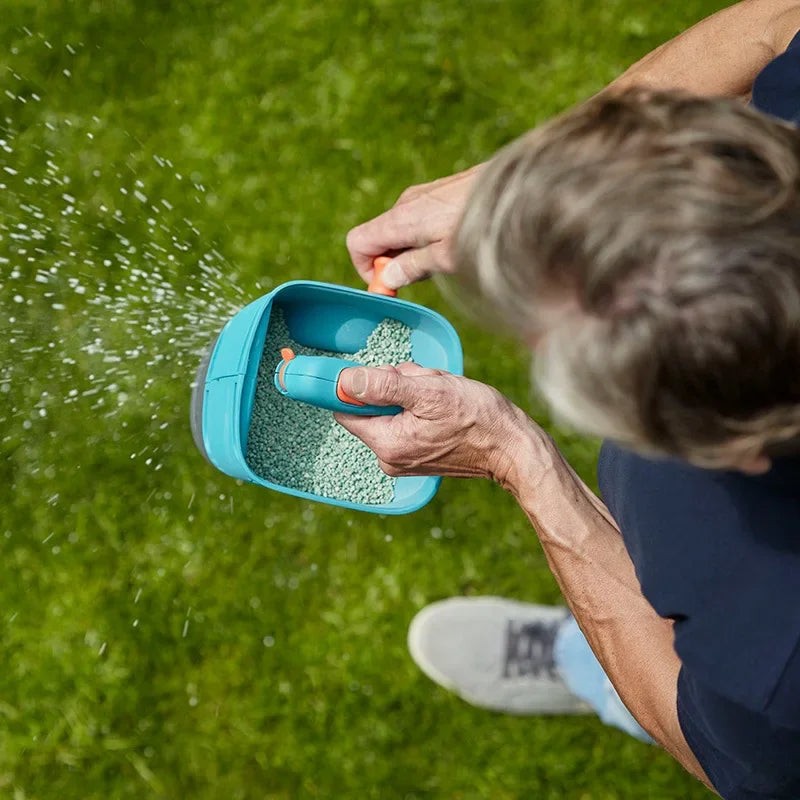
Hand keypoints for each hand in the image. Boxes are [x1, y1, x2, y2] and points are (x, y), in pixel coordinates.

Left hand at [333, 362, 535, 485]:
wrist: (512, 448)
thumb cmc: (477, 419)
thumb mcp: (429, 391)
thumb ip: (382, 386)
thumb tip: (345, 380)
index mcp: (387, 444)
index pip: (346, 409)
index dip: (360, 385)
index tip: (387, 375)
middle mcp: (389, 458)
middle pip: (372, 407)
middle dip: (395, 387)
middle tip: (427, 386)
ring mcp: (404, 459)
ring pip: (392, 410)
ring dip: (412, 394)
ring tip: (442, 397)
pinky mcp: (418, 456)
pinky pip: (407, 421)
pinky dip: (421, 407)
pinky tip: (444, 408)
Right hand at [345, 164, 483, 289]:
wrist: (520, 187)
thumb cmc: (483, 226)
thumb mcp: (447, 257)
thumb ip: (413, 267)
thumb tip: (387, 278)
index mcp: (401, 219)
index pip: (357, 242)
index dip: (366, 269)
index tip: (390, 286)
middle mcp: (406, 203)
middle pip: (378, 237)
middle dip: (391, 263)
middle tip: (423, 279)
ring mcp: (422, 195)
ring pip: (399, 230)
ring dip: (410, 252)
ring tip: (443, 261)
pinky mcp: (438, 193)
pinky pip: (416, 219)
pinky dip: (423, 238)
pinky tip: (452, 245)